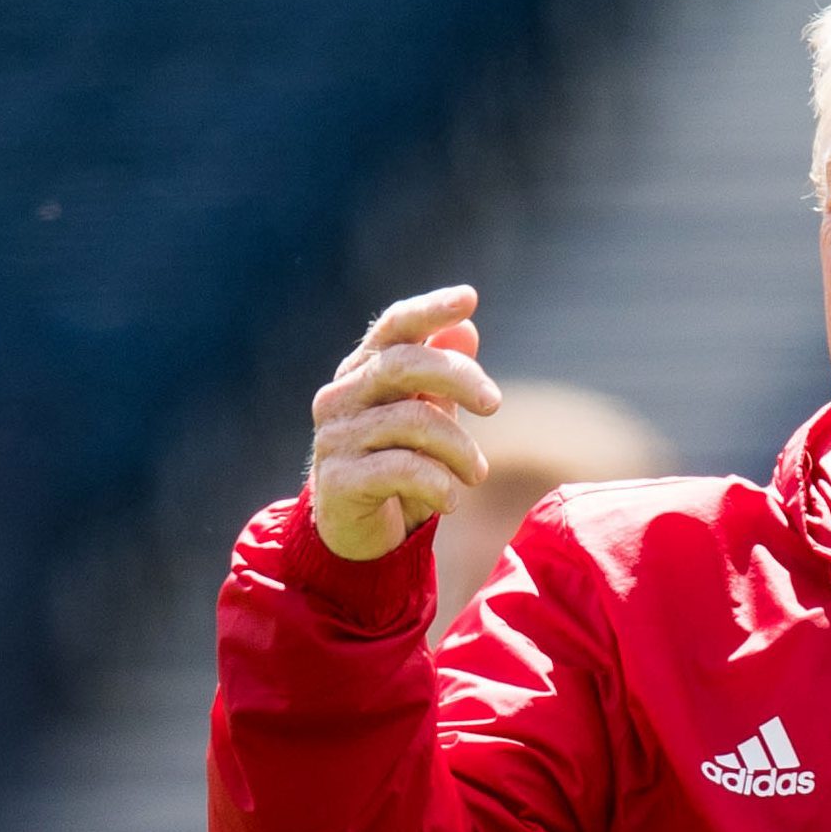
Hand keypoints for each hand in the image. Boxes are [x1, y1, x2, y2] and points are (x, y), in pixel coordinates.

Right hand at [310, 286, 501, 562]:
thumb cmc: (397, 465)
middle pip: (406, 365)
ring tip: (477, 474)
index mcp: (362, 371)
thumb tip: (466, 328)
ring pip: (413, 420)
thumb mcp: (426, 417)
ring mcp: (335, 437)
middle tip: (494, 404)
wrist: (357, 533)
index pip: (395, 327)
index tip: (469, 297)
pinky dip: (439, 484)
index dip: (430, 309)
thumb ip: (442, 376)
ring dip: (460, 449)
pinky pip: (402, 468)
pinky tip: (452, 501)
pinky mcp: (338, 480)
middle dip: (460, 378)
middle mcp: (341, 396)